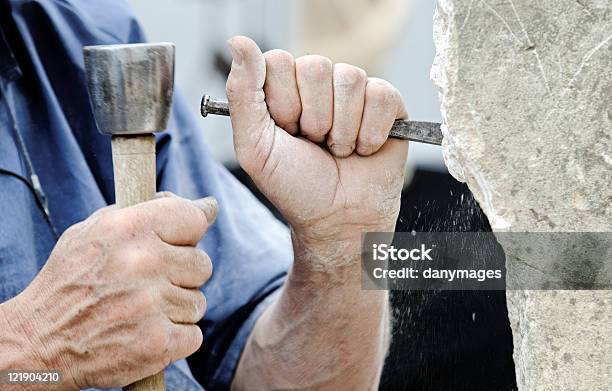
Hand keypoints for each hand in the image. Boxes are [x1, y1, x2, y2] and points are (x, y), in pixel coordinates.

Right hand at [4, 195, 216, 388]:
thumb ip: (150, 212)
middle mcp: (141, 263)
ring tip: (142, 309)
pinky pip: (194, 335)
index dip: (189, 233)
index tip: (182, 241)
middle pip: (202, 264)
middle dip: (182, 274)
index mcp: (127, 228)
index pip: (193, 219)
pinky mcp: (156, 343)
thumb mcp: (96, 231)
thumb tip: (207, 207)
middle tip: (151, 283)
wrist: (39, 340)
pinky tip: (146, 332)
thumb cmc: (72, 280)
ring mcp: (150, 305)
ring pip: (198, 302)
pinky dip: (175, 338)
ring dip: (176, 308)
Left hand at [226, 36, 407, 251]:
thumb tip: (238, 41)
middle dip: (313, 118)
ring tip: (339, 150)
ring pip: (350, 78)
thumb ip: (242, 94)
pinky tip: (364, 149)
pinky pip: (382, 94)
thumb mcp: (255, 146)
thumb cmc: (296, 187)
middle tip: (314, 144)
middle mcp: (319, 84)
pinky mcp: (387, 103)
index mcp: (284, 89)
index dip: (282, 102)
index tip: (286, 132)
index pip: (278, 61)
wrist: (338, 220)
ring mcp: (354, 92)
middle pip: (315, 66)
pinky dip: (371, 132)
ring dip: (342, 130)